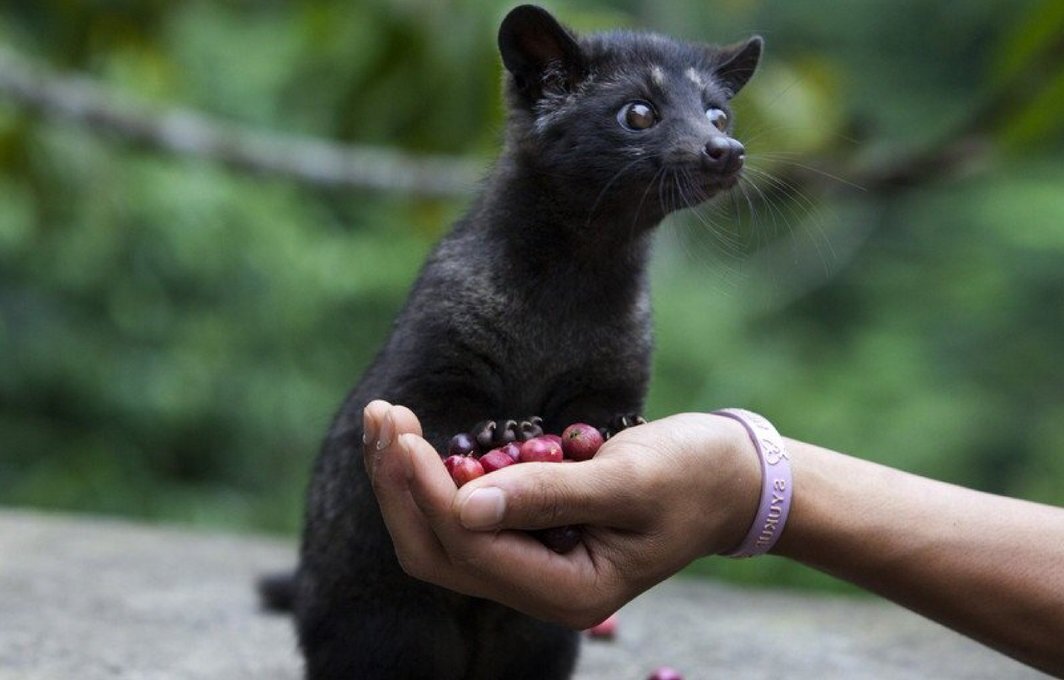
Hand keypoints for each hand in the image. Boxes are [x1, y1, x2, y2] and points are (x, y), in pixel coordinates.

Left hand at [362, 400, 760, 627]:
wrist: (729, 478)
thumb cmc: (691, 476)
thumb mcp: (626, 481)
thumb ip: (548, 496)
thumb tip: (464, 504)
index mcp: (569, 592)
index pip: (471, 547)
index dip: (427, 491)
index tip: (403, 431)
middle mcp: (541, 590)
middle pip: (438, 552)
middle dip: (400, 486)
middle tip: (382, 416)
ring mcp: (532, 566)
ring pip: (442, 536)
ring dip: (407, 481)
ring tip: (386, 419)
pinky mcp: (529, 537)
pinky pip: (463, 518)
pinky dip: (434, 478)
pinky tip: (418, 438)